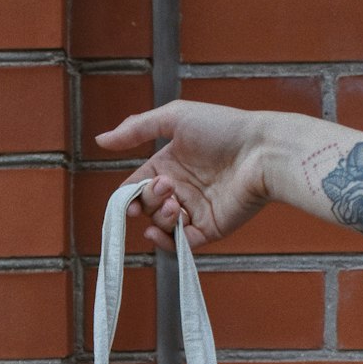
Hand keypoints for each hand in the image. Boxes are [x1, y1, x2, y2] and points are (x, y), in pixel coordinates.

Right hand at [95, 99, 272, 250]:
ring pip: (161, 225)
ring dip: (159, 218)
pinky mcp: (210, 229)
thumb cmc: (223, 128)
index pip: (137, 185)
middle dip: (148, 201)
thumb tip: (100, 141)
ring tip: (173, 203)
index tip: (126, 199)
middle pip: (147, 206)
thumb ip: (136, 129)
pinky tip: (165, 228)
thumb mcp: (174, 118)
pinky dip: (169, 241)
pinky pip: (181, 245)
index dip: (128, 195)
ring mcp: (195, 210)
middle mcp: (181, 189)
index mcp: (170, 164)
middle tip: (166, 188)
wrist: (262, 151)